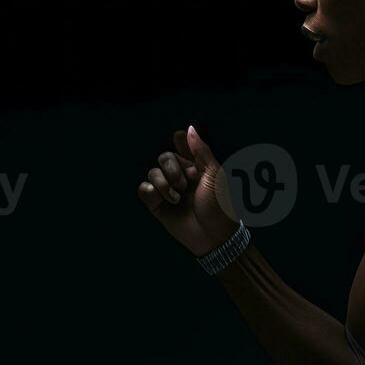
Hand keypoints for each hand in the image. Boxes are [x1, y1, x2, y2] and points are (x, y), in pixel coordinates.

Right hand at [137, 125, 238, 256]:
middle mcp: (180, 177)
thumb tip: (189, 128)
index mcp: (196, 168)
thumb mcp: (214, 175)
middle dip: (172, 168)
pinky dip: (151, 191)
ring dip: (163, 183)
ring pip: (152, 173)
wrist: (214, 236)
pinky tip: (163, 200)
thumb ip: (201, 151)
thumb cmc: (220, 206)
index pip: (181, 147)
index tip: (179, 144)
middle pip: (164, 157)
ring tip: (177, 198)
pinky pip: (143, 190)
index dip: (179, 144)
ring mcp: (168, 191)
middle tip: (184, 184)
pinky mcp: (157, 206)